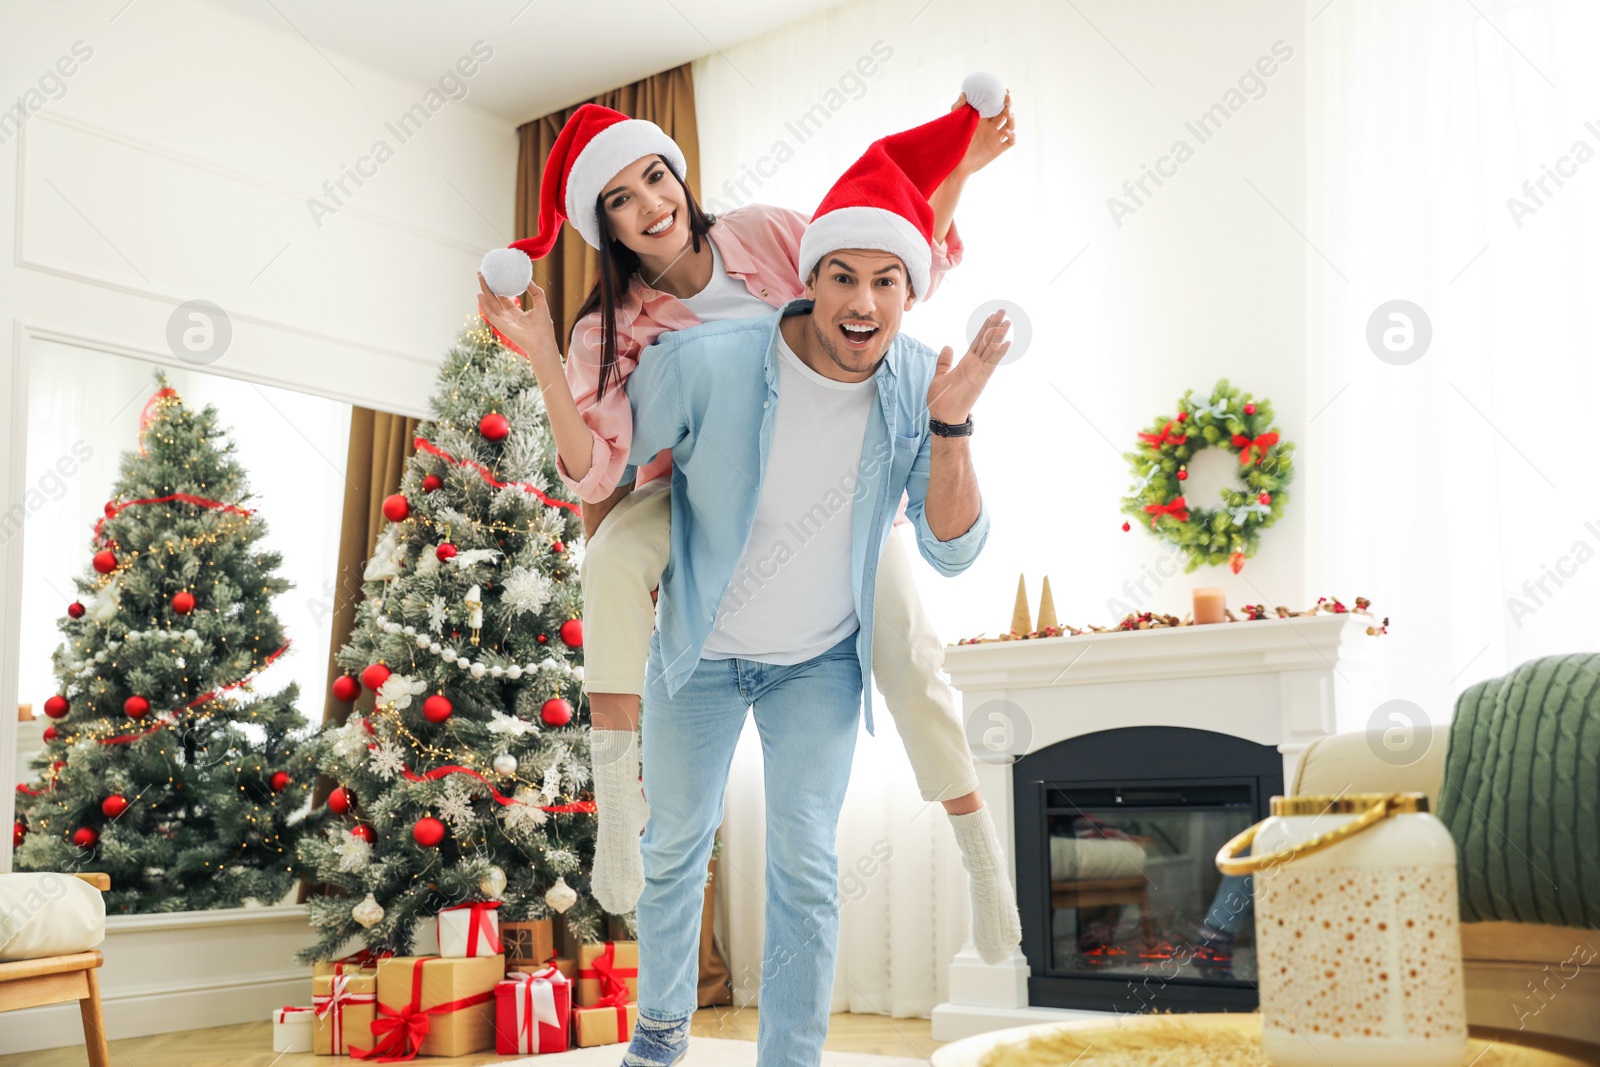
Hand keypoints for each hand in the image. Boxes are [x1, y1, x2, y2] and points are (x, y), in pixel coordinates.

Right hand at [476, 270, 558, 364]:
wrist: (542, 342)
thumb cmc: (544, 328)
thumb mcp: (541, 305)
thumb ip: (536, 292)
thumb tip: (529, 280)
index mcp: (516, 313)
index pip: (504, 298)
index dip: (499, 287)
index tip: (495, 277)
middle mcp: (507, 317)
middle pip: (494, 299)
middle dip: (488, 286)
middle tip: (482, 273)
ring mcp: (503, 321)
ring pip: (490, 304)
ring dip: (484, 291)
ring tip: (480, 278)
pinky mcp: (500, 325)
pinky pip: (489, 314)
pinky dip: (483, 305)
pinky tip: (480, 295)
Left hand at [928, 310, 1010, 424]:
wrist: (943, 417)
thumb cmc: (942, 400)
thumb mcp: (939, 376)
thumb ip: (945, 362)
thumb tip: (947, 347)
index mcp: (966, 363)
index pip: (978, 341)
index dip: (985, 328)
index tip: (992, 315)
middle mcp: (975, 365)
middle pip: (987, 341)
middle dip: (995, 326)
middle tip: (1003, 311)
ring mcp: (979, 372)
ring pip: (991, 349)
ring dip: (999, 336)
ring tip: (1007, 322)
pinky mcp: (981, 379)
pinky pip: (991, 363)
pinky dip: (999, 353)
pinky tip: (1007, 342)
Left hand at [954, 89, 1015, 175]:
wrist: (956, 162)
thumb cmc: (954, 142)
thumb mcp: (955, 122)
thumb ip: (958, 107)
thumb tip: (964, 93)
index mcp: (983, 119)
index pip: (996, 106)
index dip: (1002, 97)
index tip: (1004, 90)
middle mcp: (991, 127)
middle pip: (1005, 113)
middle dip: (1009, 104)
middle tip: (1006, 99)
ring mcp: (996, 138)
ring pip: (1011, 125)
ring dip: (1012, 118)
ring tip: (1007, 113)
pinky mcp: (998, 149)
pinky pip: (1011, 141)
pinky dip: (1012, 135)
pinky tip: (1006, 131)